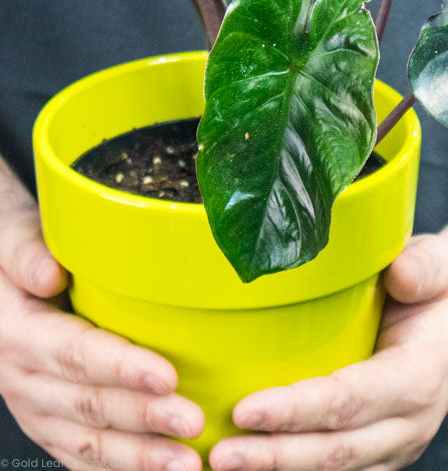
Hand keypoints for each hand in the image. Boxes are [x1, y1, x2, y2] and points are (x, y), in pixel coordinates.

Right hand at [0, 184, 204, 470]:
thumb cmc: (17, 254)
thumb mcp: (10, 234)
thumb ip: (25, 251)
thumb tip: (48, 275)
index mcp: (20, 333)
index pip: (76, 354)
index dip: (122, 369)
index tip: (168, 377)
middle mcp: (24, 378)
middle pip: (89, 404)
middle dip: (144, 419)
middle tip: (193, 423)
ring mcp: (36, 407)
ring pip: (88, 441)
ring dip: (138, 458)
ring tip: (186, 465)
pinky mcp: (50, 421)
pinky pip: (80, 455)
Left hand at [209, 228, 447, 470]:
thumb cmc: (443, 285)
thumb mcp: (439, 264)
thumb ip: (423, 268)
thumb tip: (400, 273)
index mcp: (418, 376)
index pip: (350, 400)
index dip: (297, 410)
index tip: (245, 410)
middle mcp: (410, 421)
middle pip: (336, 450)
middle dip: (275, 455)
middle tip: (219, 453)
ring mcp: (398, 440)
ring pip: (336, 468)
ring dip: (280, 469)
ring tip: (226, 464)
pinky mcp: (383, 446)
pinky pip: (340, 467)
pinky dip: (298, 468)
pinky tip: (259, 463)